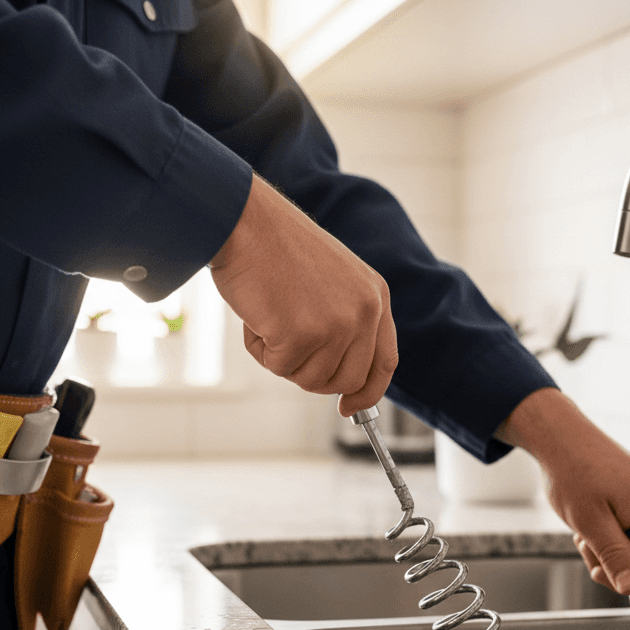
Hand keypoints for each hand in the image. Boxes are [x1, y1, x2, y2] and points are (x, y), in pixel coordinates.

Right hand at [209, 175, 397, 416]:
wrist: (244, 221)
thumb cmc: (277, 249)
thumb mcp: (332, 280)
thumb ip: (346, 321)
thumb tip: (340, 379)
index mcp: (376, 295)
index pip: (385, 362)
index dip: (368, 392)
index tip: (348, 408)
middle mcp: (364, 311)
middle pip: (346, 381)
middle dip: (313, 376)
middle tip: (286, 348)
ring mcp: (336, 324)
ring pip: (310, 379)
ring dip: (281, 357)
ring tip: (270, 315)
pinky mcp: (303, 334)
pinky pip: (279, 367)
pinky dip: (260, 348)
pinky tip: (257, 312)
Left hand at [496, 388, 629, 594]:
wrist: (562, 437)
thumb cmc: (571, 472)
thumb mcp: (589, 522)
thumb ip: (615, 556)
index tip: (604, 575)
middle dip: (617, 561)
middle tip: (585, 545)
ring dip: (611, 547)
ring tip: (585, 527)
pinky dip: (614, 533)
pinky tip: (594, 517)